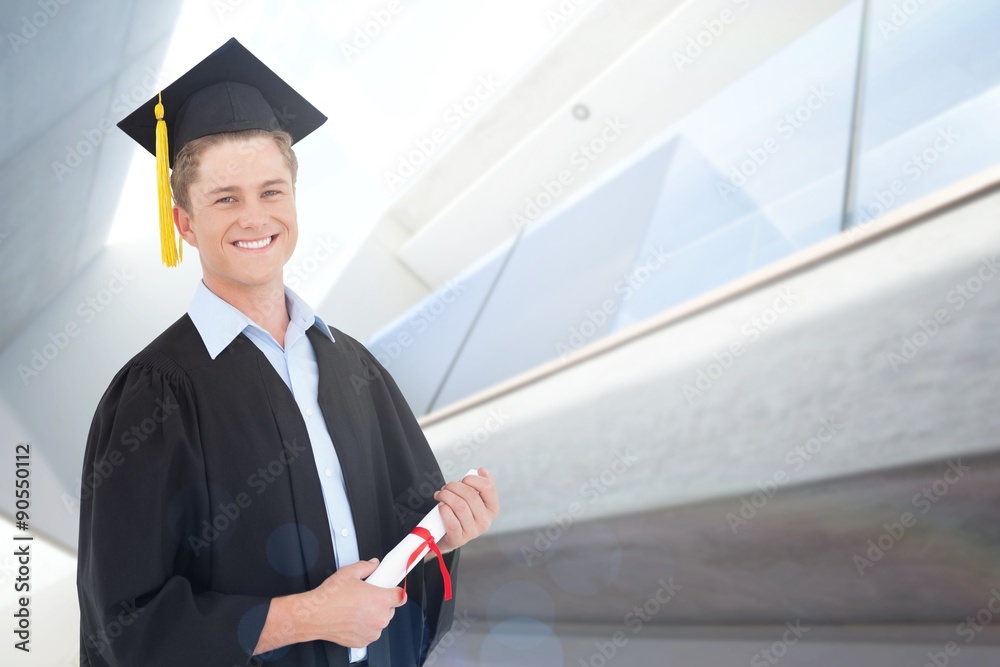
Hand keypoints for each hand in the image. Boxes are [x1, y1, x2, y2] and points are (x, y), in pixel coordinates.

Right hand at [291, 559, 405, 647]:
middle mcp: (379, 618)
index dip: (396, 591)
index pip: (401, 596)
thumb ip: (366, 566)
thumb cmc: (329, 597)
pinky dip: (364, 626)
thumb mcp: (349, 572)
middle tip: (366, 597)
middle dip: (380, 602)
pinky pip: (370, 632)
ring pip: (379, 621)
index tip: (392, 589)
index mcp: (380, 600)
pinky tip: (352, 618)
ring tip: (356, 608)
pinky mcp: (363, 641)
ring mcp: (372, 632)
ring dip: (373, 615)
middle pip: (390, 608)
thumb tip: (373, 565)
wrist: (314, 615)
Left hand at [433, 467, 499, 552]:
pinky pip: (451, 521)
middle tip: (446, 487)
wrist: (447, 535)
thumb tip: (482, 470)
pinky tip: (440, 506)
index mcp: (492, 509)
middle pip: (470, 495)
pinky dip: (444, 510)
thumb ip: (480, 484)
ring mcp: (473, 532)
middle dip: (454, 486)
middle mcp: (485, 522)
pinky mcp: (458, 539)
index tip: (462, 479)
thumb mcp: (474, 499)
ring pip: (460, 506)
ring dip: (446, 496)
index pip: (488, 487)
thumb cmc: (461, 513)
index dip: (472, 479)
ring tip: (440, 495)